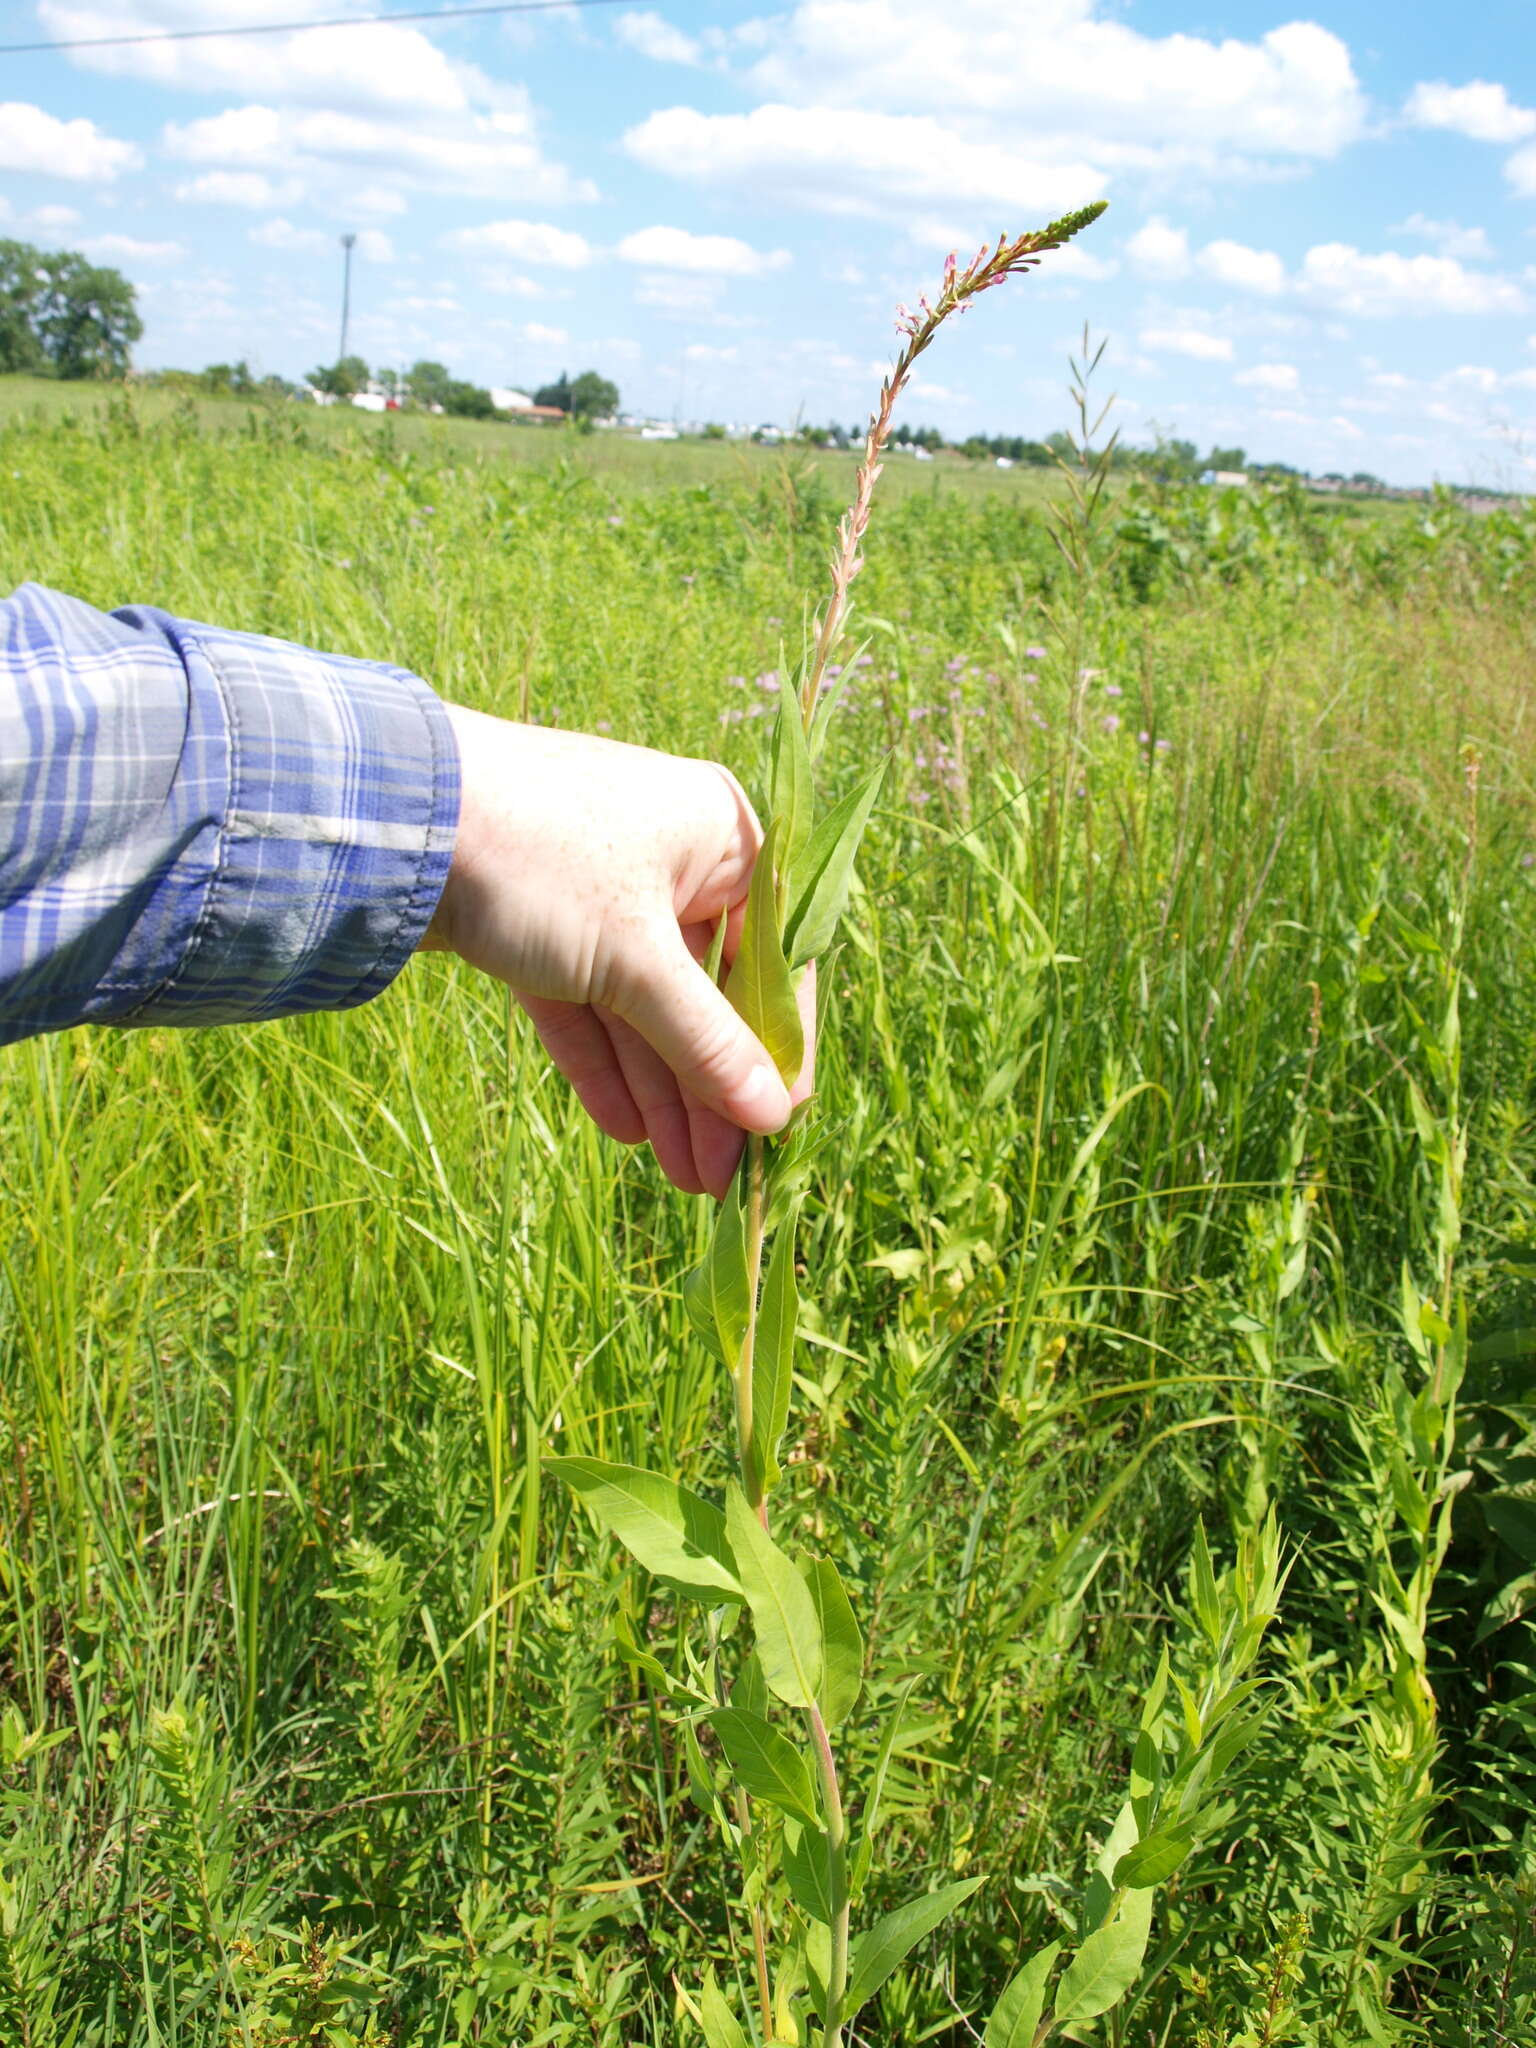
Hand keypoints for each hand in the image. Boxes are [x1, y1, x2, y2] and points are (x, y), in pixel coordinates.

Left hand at [420, 705, 814, 1197]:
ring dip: (660, 1089)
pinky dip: (602, 1060)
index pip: (773, 957)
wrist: (393, 816)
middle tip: (718, 1176)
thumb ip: (707, 1042)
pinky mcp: (539, 920)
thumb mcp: (636, 960)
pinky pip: (586, 1000)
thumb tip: (774, 1115)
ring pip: (644, 1004)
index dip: (776, 1045)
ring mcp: (601, 888)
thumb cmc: (541, 862)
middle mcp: (672, 858)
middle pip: (707, 990)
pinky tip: (622, 1129)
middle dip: (709, 1087)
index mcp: (722, 836)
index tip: (778, 1123)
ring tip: (678, 1174)